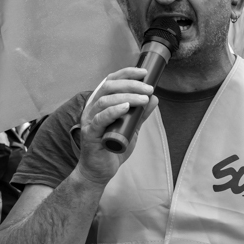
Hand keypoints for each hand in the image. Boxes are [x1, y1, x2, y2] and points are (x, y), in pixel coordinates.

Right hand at [74, 67, 157, 185]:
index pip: (111, 81)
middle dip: (131, 84)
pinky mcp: (90, 134)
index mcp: (101, 103)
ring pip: (105, 100)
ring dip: (127, 96)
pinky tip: (126, 107)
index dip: (127, 74)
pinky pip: (100, 119)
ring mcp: (90, 120)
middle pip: (109, 87)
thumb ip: (141, 114)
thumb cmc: (114, 148)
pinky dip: (114, 111)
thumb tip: (154, 98)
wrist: (100, 171)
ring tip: (144, 98)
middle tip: (149, 88)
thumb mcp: (132, 128)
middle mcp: (92, 108)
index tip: (145, 73)